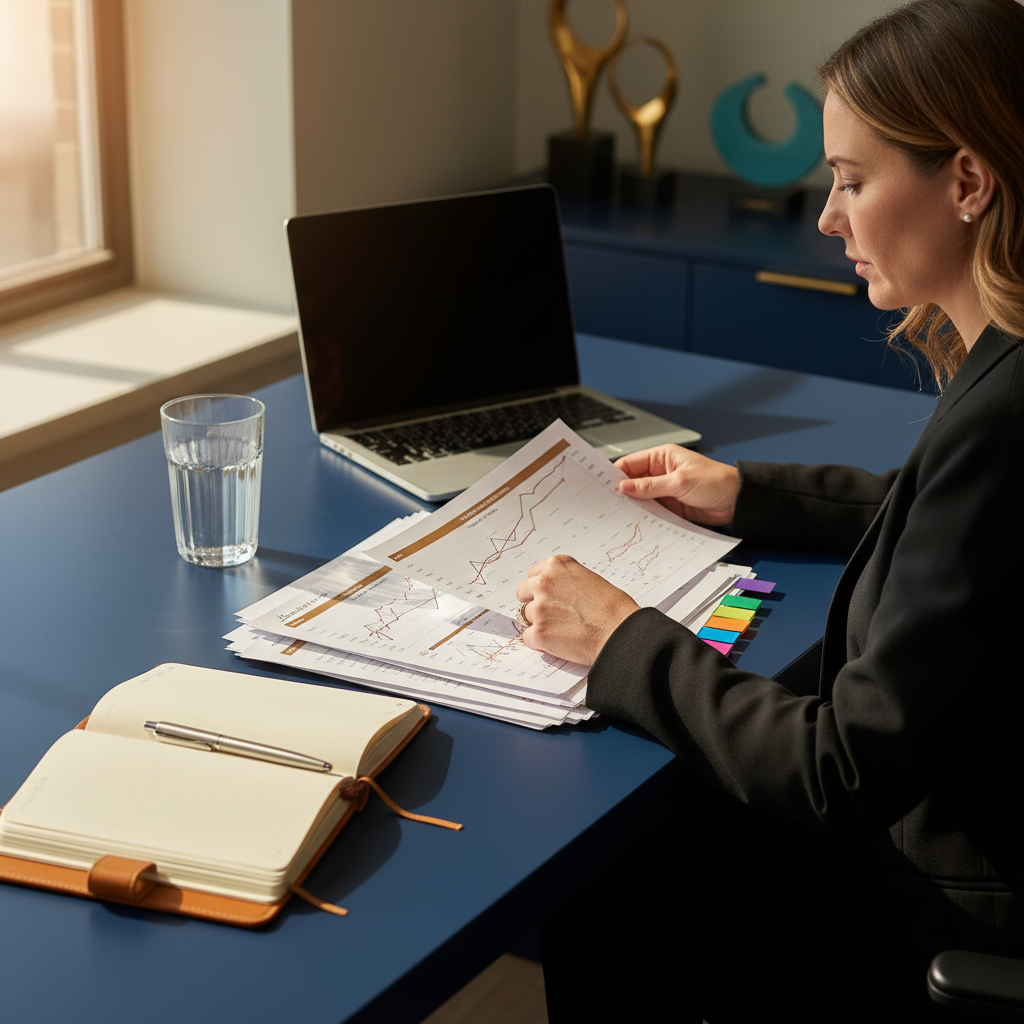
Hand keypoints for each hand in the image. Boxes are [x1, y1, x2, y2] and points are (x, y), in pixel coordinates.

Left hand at [515, 555, 639, 665]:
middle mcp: (544, 582)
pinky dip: (540, 642)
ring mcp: (539, 608)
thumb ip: (565, 582)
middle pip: (523, 593)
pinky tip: (559, 642)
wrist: (620, 630)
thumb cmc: (613, 608)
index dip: (541, 589)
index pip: (533, 575)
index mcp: (556, 565)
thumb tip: (553, 595)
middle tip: (551, 615)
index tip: (549, 597)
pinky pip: (528, 638)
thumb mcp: (588, 579)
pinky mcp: (539, 632)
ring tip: (562, 630)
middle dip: (534, 603)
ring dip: (539, 623)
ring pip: (525, 616)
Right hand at [614, 445, 738, 525]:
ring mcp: (664, 491)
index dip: (615, 474)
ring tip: (617, 515)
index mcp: (662, 457)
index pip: (630, 463)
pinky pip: (651, 511)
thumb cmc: (716, 482)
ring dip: (632, 506)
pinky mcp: (669, 507)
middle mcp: (660, 473)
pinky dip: (643, 517)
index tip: (601, 486)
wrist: (737, 502)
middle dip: (621, 492)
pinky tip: (635, 522)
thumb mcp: (680, 481)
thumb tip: (624, 487)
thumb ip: (650, 486)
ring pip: (640, 499)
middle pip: (632, 482)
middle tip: (606, 503)